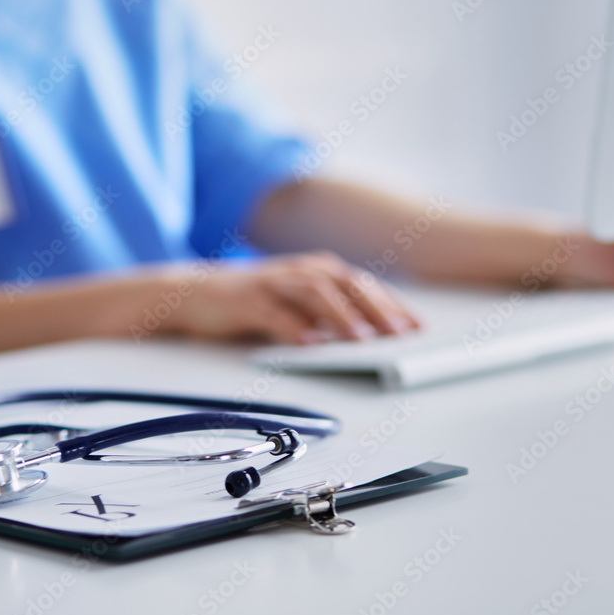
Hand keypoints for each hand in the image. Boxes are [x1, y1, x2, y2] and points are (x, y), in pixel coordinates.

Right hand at [162, 252, 420, 343]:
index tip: (416, 327)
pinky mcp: (248, 300)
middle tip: (400, 333)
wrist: (196, 294)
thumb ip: (330, 317)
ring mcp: (274, 283)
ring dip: (340, 315)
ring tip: (360, 337)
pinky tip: (309, 342)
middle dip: (376, 309)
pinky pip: (274, 312)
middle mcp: (300, 272)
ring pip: (315, 293)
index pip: (364, 286)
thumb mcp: (299, 308)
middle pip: (346, 285)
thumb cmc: (254, 303)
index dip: (392, 305)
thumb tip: (370, 336)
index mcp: (317, 272)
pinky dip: (293, 326)